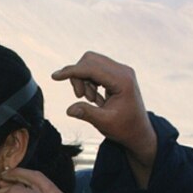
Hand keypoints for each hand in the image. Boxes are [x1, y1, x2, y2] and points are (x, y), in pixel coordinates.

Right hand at [51, 52, 157, 185]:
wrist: (138, 131)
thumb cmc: (124, 128)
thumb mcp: (104, 123)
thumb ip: (86, 113)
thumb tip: (69, 110)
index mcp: (122, 80)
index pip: (91, 68)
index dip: (71, 71)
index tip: (54, 76)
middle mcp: (123, 71)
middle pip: (90, 60)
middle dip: (78, 76)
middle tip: (80, 96)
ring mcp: (121, 70)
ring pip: (91, 63)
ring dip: (84, 80)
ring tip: (90, 100)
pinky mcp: (118, 74)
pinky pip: (96, 69)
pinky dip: (89, 81)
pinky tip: (94, 97)